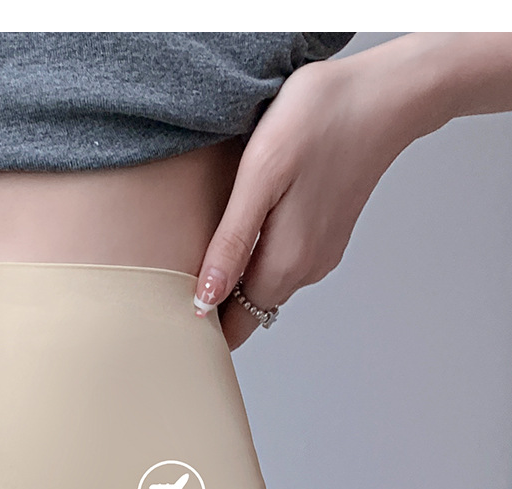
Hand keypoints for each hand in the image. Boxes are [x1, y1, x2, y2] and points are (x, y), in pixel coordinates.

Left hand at [193, 50, 413, 349]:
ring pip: (266, 285)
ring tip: (208, 246)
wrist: (385, 92)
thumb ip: (232, 243)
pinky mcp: (327, 234)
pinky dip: (260, 254)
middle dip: (216, 304)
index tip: (171, 310)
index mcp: (285, 265)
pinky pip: (284, 261)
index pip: (234, 326)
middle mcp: (306, 270)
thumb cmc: (318, 121)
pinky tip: (249, 222)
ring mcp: (320, 254)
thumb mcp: (259, 178)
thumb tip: (205, 301)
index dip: (203, 325)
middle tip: (177, 280)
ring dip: (238, 276)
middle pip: (249, 310)